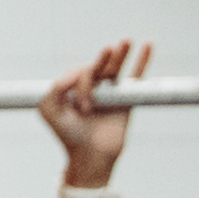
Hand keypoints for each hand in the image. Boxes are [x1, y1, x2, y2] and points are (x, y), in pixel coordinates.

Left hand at [41, 37, 153, 191]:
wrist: (90, 157)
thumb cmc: (67, 136)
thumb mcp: (49, 110)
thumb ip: (56, 87)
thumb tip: (76, 71)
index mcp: (72, 88)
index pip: (81, 72)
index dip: (83, 83)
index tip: (84, 105)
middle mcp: (91, 88)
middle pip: (99, 65)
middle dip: (103, 58)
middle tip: (108, 51)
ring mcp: (110, 94)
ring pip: (117, 68)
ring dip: (122, 53)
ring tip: (126, 40)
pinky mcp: (126, 101)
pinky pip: (136, 78)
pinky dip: (143, 62)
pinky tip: (148, 46)